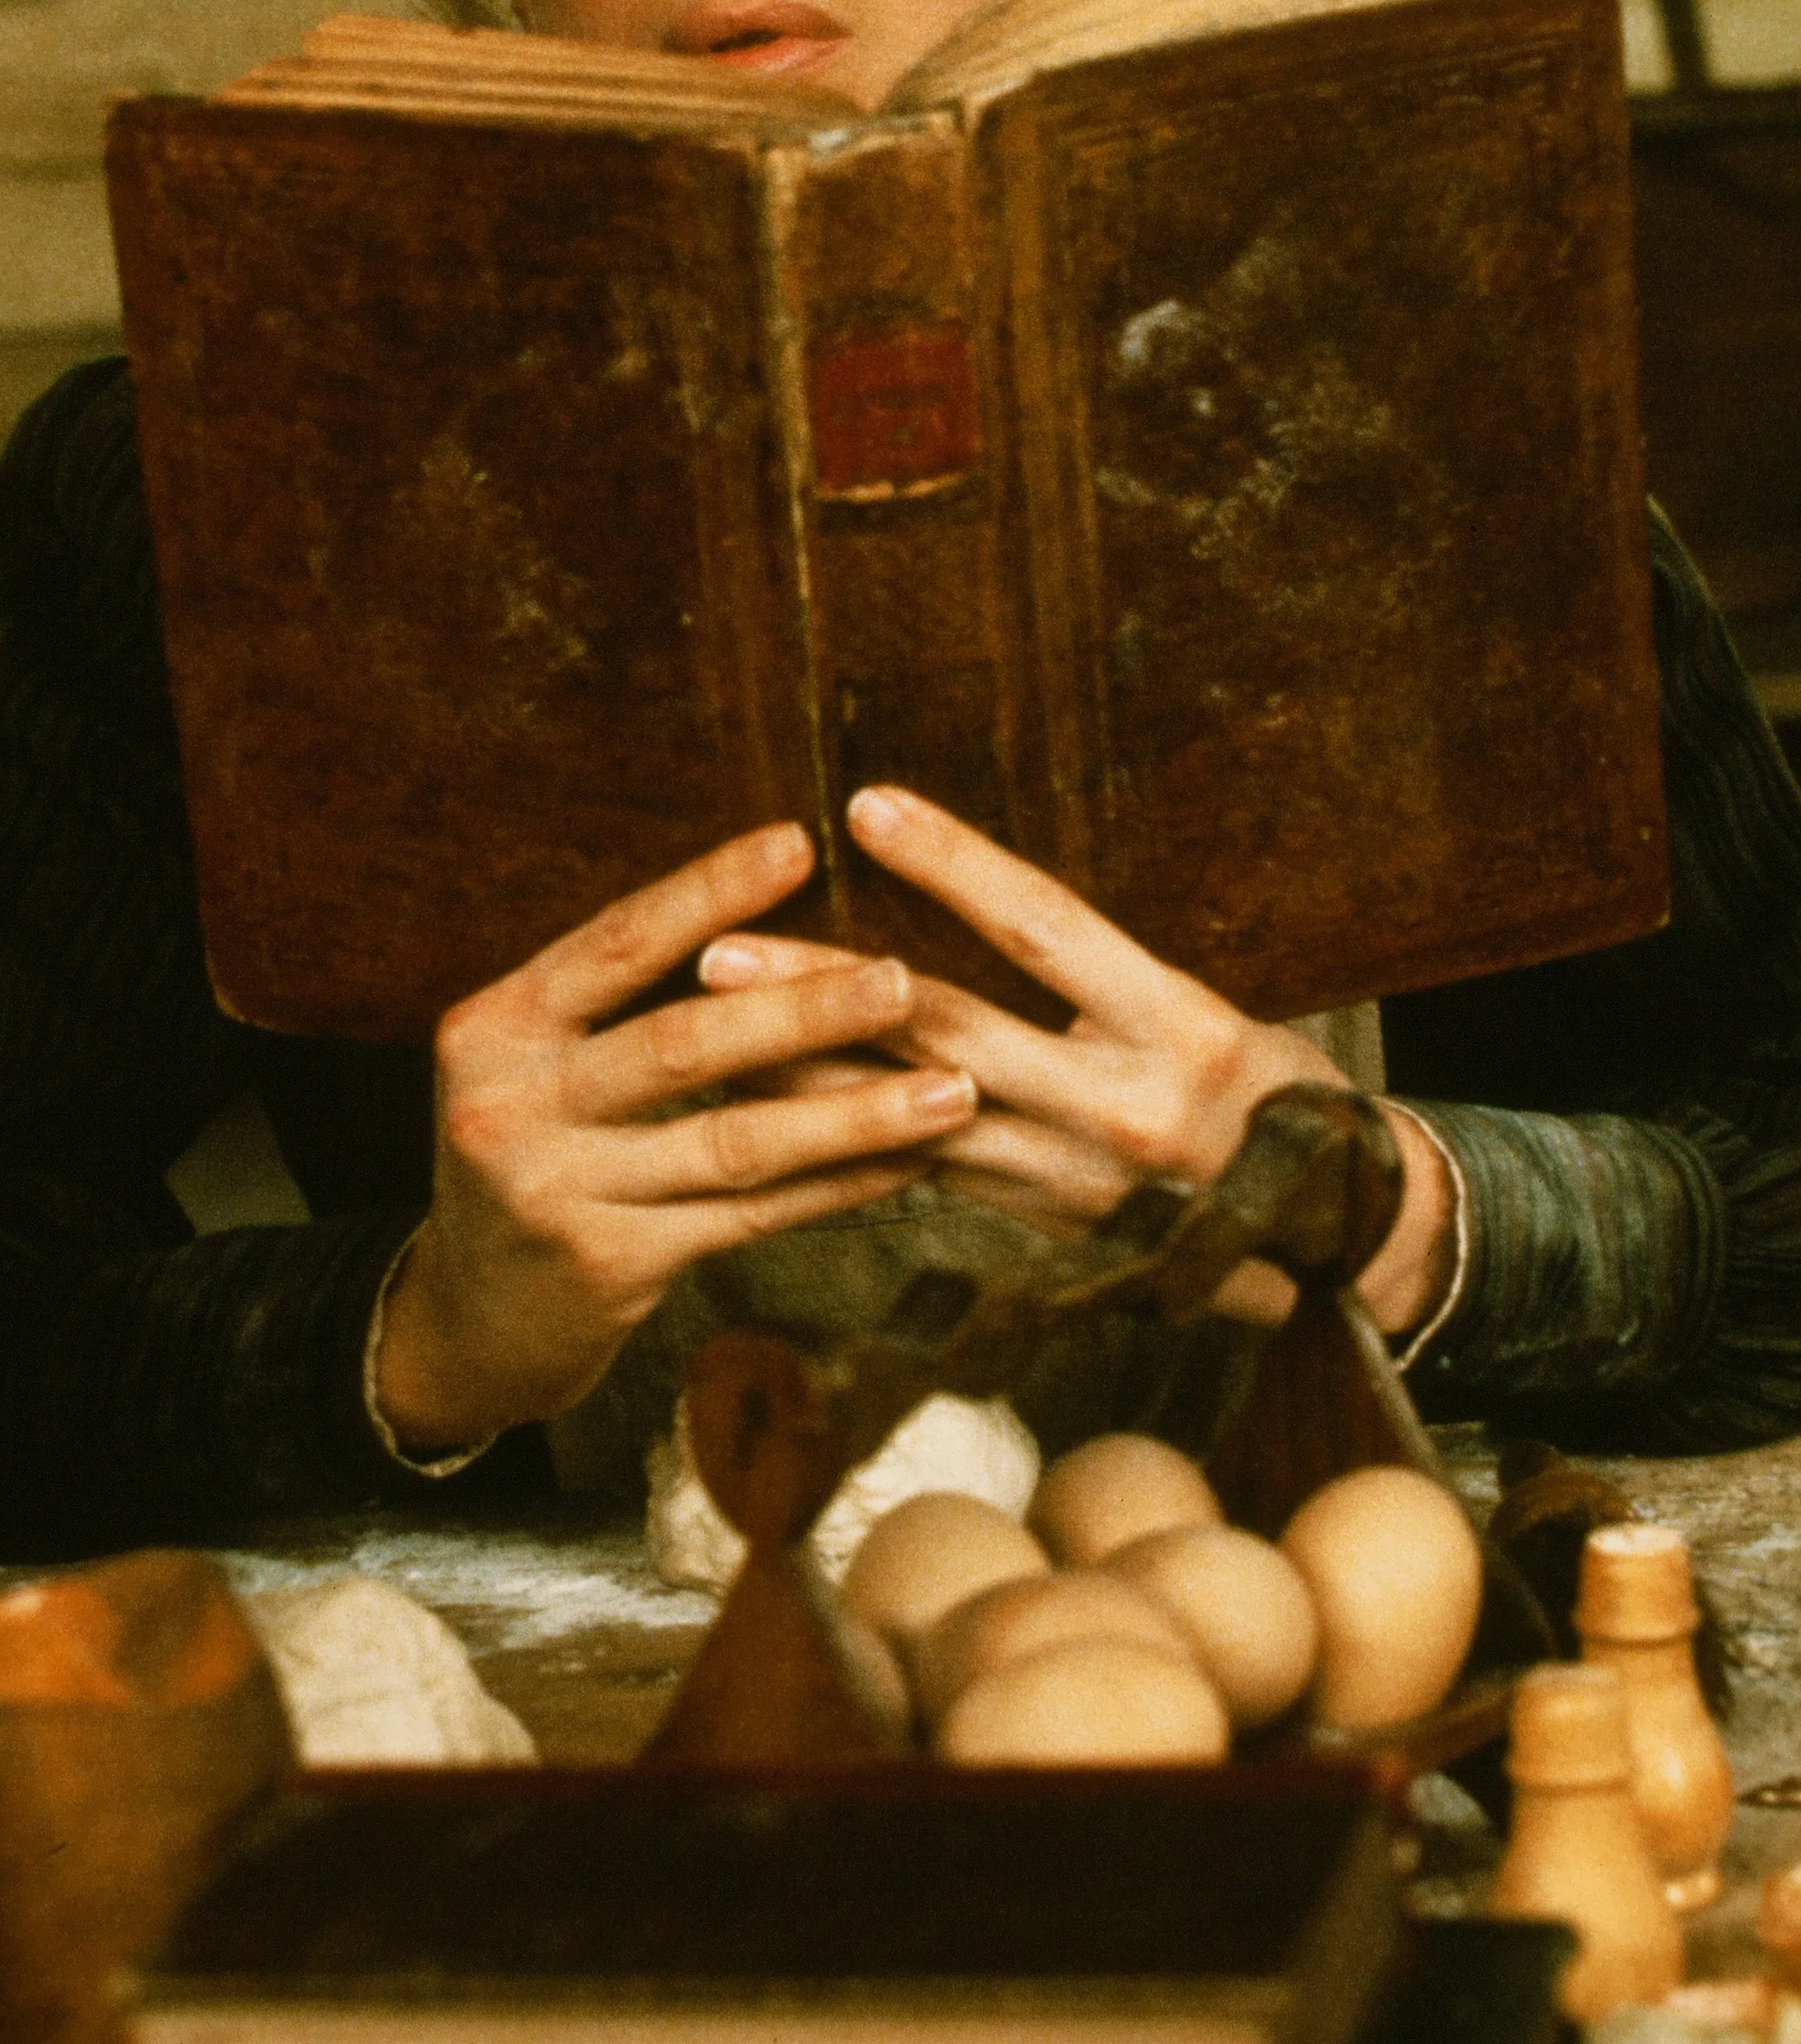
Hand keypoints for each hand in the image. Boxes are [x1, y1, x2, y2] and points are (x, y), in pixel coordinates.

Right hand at [371, 819, 978, 1453]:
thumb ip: (612, 1001)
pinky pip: (749, 1216)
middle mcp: (511, 1106)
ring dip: (853, 1114)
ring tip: (950, 1088)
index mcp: (494, 1027)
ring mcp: (558, 1193)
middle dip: (803, 1010)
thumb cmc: (534, 1153)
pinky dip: (836, 1185)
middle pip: (681, 1045)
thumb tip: (762, 914)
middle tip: (904, 981)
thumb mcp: (531, 1063)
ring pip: (733, 1141)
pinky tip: (906, 1163)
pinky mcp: (610, 1266)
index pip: (613, 945)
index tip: (797, 845)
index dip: (707, 891)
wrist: (469, 1314)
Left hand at [698, 786, 1456, 1340]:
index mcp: (1179, 1028)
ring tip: (710, 1033)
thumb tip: (976, 891)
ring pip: (908, 1117)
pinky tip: (762, 1110)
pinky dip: (838, 1137)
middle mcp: (1120, 1111)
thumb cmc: (1271, 1093)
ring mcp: (1071, 1184)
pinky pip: (918, 1174)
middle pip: (948, 1035)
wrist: (1333, 1238)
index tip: (868, 805)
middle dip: (825, 993)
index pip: (1046, 927)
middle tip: (722, 950)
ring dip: (801, 1076)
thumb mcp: (1208, 1011)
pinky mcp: (1036, 1228)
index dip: (955, 863)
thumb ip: (1097, 973)